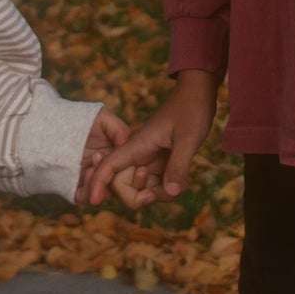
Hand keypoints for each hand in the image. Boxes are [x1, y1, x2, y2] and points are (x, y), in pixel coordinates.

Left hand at [74, 107, 129, 207]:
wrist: (48, 126)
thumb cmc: (77, 118)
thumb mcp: (102, 118)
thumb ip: (119, 129)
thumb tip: (130, 144)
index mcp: (116, 158)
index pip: (131, 172)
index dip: (136, 170)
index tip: (136, 163)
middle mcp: (106, 173)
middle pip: (122, 187)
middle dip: (120, 178)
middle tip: (114, 164)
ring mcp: (90, 182)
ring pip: (105, 194)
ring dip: (105, 183)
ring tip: (96, 163)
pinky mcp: (75, 189)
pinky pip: (86, 198)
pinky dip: (90, 191)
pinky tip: (89, 171)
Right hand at [87, 71, 217, 210]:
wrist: (198, 92)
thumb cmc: (191, 108)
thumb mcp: (188, 138)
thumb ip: (178, 165)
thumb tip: (171, 193)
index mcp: (137, 146)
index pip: (108, 166)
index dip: (98, 184)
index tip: (96, 201)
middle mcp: (139, 154)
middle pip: (123, 186)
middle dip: (137, 197)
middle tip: (162, 193)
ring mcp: (150, 160)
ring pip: (142, 188)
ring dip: (158, 194)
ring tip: (178, 185)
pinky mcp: (161, 163)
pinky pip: (157, 184)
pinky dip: (168, 189)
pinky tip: (180, 181)